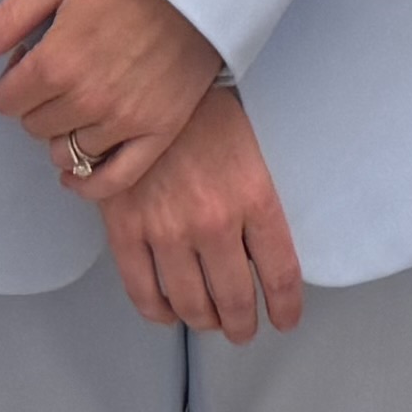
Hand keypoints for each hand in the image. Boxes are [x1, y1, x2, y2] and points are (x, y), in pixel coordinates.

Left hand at [0, 0, 224, 191]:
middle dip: (36, 103)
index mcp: (56, 62)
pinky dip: (89, 182)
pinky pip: (114, 179)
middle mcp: (87, 100)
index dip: (14, 80)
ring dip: (63, 133)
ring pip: (67, 153)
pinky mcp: (159, 131)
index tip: (31, 60)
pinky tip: (78, 171)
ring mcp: (125, 120)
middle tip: (59, 74)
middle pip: (35, 127)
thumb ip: (11, 15)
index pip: (7, 101)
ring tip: (80, 103)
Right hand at [95, 81, 308, 340]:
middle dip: (242, 324)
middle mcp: (214, 222)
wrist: (149, 82)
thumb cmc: (206, 109)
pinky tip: (169, 311)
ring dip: (205, 322)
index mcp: (255, 198)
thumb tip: (261, 254)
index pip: (280, 275)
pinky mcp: (126, 230)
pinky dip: (159, 312)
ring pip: (191, 306)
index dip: (286, 307)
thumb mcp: (252, 151)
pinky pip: (144, 293)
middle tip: (244, 328)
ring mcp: (167, 230)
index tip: (285, 319)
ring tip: (210, 321)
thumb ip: (257, 204)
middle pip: (235, 301)